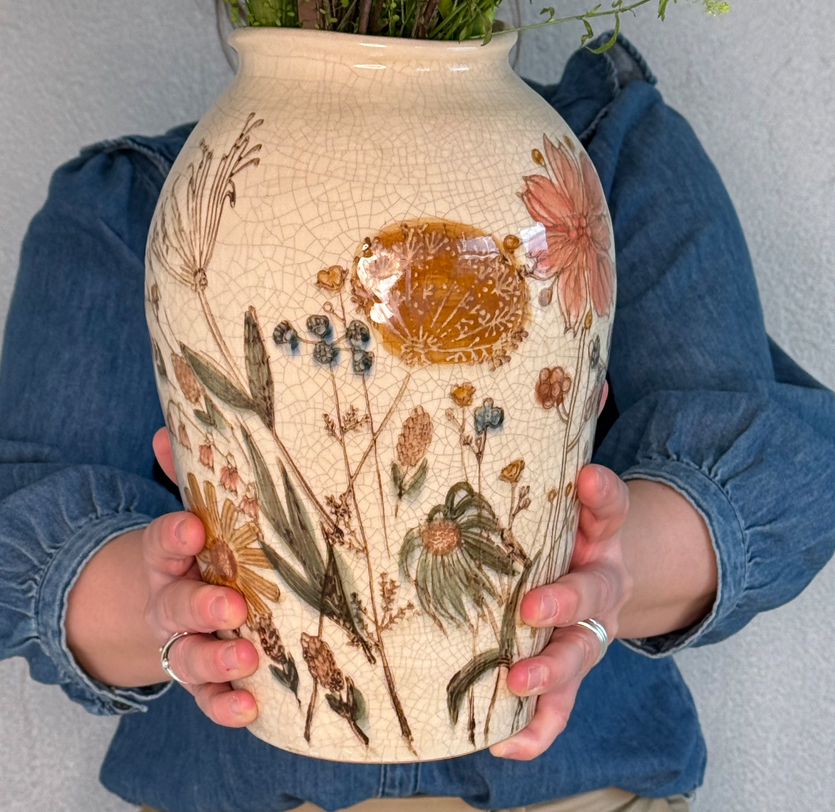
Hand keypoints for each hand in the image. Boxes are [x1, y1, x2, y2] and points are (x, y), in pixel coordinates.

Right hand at [144, 427, 259, 726]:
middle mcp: (170, 602)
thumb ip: (184, 476)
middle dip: (200, 605)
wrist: (170, 608)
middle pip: (176, 605)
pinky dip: (225, 704)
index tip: (193, 528)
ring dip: (215, 657)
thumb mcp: (190, 517)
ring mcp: (184, 643)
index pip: (162, 543)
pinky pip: (208, 696)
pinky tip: (250, 707)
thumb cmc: (196, 553)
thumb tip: (166, 429)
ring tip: (246, 656)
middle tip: (232, 604)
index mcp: (168, 558)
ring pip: (189, 655)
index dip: (174, 536)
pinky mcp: (203, 677)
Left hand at [490, 463, 632, 759]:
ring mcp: (585, 632)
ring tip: (517, 680)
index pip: (608, 507)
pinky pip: (559, 706)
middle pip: (591, 595)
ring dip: (549, 670)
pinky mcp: (569, 670)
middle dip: (566, 599)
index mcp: (599, 532)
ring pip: (576, 656)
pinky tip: (506, 743)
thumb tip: (577, 372)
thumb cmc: (573, 525)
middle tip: (536, 604)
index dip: (601, 495)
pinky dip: (538, 726)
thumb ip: (570, 436)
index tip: (584, 477)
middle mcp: (597, 583)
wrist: (609, 572)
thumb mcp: (578, 487)